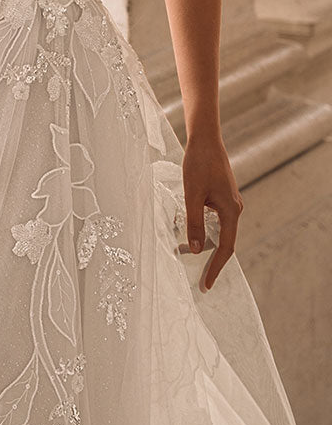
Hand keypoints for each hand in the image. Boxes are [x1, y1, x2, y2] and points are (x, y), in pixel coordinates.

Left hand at [181, 134, 243, 289]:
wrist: (205, 139)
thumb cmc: (198, 164)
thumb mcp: (192, 195)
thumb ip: (194, 223)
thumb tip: (196, 250)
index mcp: (231, 210)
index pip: (226, 248)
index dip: (216, 267)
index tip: (207, 284)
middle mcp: (234, 208)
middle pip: (225, 242)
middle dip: (212, 260)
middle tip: (200, 280)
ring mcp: (229, 202)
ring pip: (219, 231)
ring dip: (207, 245)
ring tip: (189, 258)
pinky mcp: (222, 196)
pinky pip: (216, 221)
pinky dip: (205, 231)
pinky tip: (192, 235)